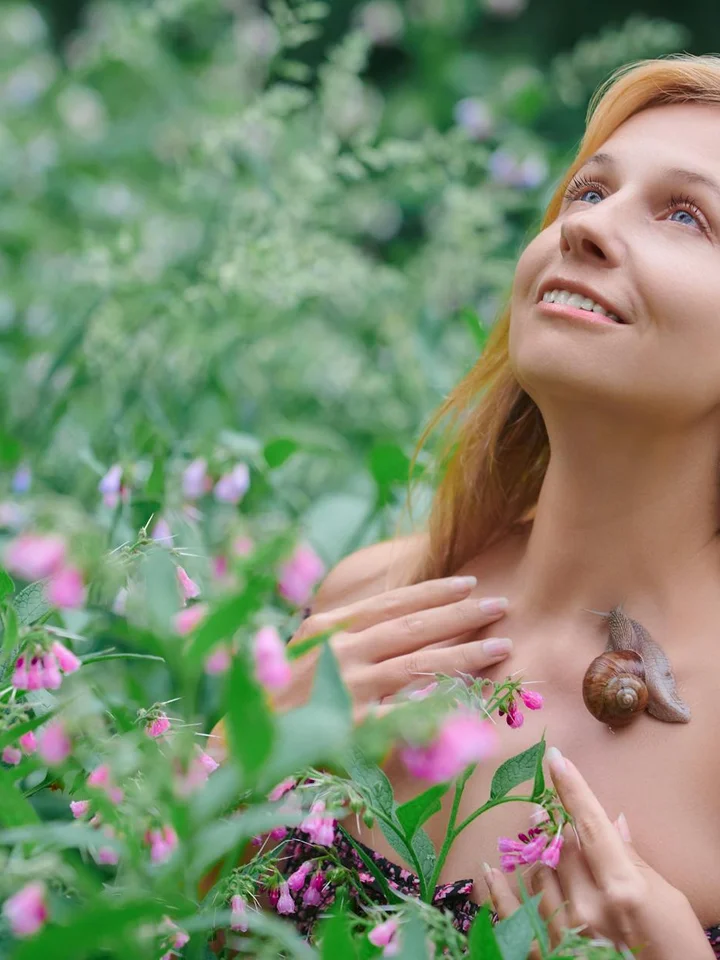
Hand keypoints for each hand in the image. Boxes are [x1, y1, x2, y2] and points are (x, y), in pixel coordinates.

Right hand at [274, 576, 512, 717]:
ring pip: (420, 665)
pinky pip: (409, 714)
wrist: (242, 746)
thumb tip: (394, 619)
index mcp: (328, 628)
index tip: (468, 583)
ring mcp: (349, 690)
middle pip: (414, 628)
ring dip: (465, 653)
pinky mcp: (356, 730)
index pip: (392, 603)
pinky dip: (443, 705)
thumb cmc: (277, 696)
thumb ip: (346, 633)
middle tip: (501, 604)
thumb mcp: (306, 651)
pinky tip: (474, 698)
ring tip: (500, 644)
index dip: (434, 592)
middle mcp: (340, 653)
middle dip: (461, 614)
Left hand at [484, 748, 714, 959]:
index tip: (556, 758)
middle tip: (561, 825)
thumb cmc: (678, 952)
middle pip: (563, 846)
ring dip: (541, 859)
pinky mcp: (547, 956)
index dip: (572, 788)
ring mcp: (564, 935)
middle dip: (564, 832)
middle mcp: (588, 908)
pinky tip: (490, 870)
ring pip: (537, 873)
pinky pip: (510, 916)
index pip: (590, 824)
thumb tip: (613, 822)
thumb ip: (634, 860)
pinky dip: (498, 892)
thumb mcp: (667, 901)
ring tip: (547, 853)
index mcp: (622, 889)